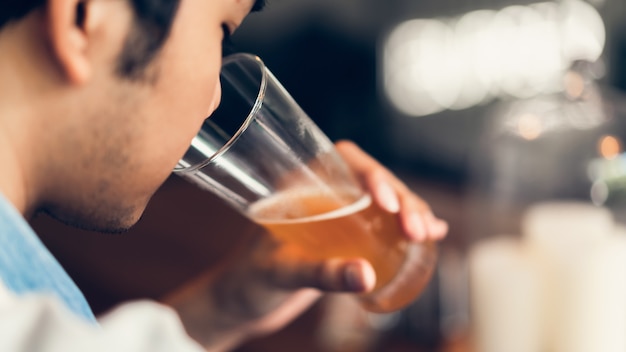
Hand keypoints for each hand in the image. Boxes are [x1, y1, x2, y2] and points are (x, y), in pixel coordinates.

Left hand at [165, 140, 447, 350]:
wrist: (242, 301)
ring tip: (429, 232)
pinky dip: (407, 226)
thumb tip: (366, 275)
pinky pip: (383, 224)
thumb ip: (321, 274)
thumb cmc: (251, 280)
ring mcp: (339, 216)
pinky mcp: (348, 237)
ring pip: (384, 201)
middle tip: (417, 228)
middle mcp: (324, 194)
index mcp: (301, 186)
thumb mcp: (283, 275)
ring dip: (411, 211)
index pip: (343, 159)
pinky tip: (432, 233)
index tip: (387, 202)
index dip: (371, 172)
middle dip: (402, 198)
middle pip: (373, 180)